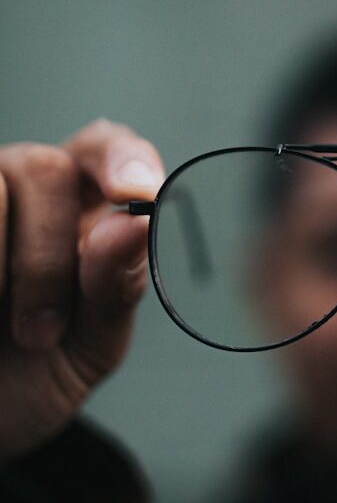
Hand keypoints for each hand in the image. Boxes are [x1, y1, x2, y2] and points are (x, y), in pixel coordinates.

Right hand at [0, 119, 162, 460]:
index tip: (135, 194)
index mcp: (81, 211)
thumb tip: (134, 224)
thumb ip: (117, 284)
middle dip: (49, 253)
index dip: (122, 158)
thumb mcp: (91, 342)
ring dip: (10, 267)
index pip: (106, 149)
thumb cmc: (35, 377)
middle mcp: (22, 194)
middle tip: (43, 331)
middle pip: (45, 167)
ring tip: (9, 333)